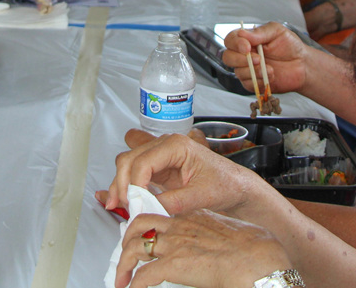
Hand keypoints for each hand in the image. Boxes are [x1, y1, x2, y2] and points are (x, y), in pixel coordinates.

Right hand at [105, 130, 265, 217]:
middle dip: (122, 184)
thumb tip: (148, 208)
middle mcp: (165, 147)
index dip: (134, 183)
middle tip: (124, 207)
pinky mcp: (158, 171)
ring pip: (127, 165)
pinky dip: (126, 188)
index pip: (143, 161)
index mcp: (176, 146)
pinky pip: (134, 175)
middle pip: (129, 160)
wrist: (235, 188)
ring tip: (120, 206)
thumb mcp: (202, 195)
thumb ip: (175, 201)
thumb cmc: (226, 184)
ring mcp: (159, 158)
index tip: (135, 204)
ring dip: (120, 185)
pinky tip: (121, 202)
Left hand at [115, 210, 289, 287]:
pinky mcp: (175, 264)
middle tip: (127, 254)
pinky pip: (144, 275)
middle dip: (128, 239)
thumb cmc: (256, 249)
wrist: (261, 260)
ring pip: (135, 248)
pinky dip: (134, 284)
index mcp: (195, 216)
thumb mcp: (232, 233)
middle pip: (140, 224)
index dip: (148, 225)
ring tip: (123, 279)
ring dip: (124, 265)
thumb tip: (218, 249)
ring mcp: (176, 244)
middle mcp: (180, 226)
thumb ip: (217, 236)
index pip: (161, 214)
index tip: (143, 235)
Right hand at [221, 22, 310, 95]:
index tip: (247, 46)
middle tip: (259, 59)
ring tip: (270, 69)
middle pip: (228, 57)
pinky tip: (271, 76)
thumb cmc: (290, 46)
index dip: (235, 43)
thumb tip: (242, 33)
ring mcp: (248, 70)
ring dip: (254, 71)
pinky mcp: (254, 83)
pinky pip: (248, 84)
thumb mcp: (277, 32)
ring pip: (238, 72)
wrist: (303, 65)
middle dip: (241, 59)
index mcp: (247, 40)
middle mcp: (244, 55)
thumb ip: (260, 32)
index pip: (230, 40)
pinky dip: (259, 81)